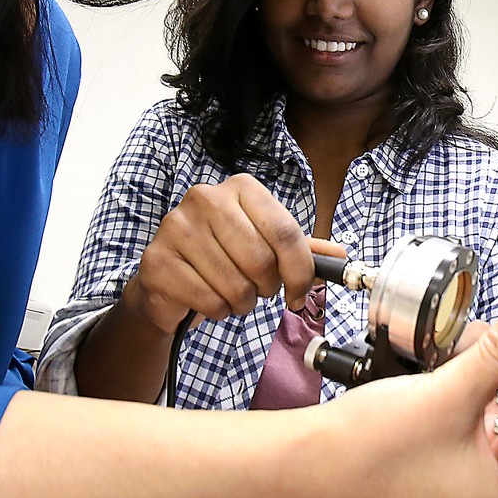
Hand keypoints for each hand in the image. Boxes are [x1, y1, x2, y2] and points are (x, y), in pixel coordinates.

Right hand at [120, 176, 327, 332]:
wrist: (168, 280)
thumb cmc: (222, 258)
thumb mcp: (265, 247)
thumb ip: (301, 249)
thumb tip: (339, 255)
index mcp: (240, 188)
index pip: (284, 231)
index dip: (300, 270)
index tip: (300, 291)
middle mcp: (206, 198)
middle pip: (261, 260)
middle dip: (267, 287)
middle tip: (257, 289)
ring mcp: (177, 227)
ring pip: (235, 284)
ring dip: (241, 302)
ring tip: (231, 293)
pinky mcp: (158, 260)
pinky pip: (209, 300)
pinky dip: (217, 310)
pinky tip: (209, 298)